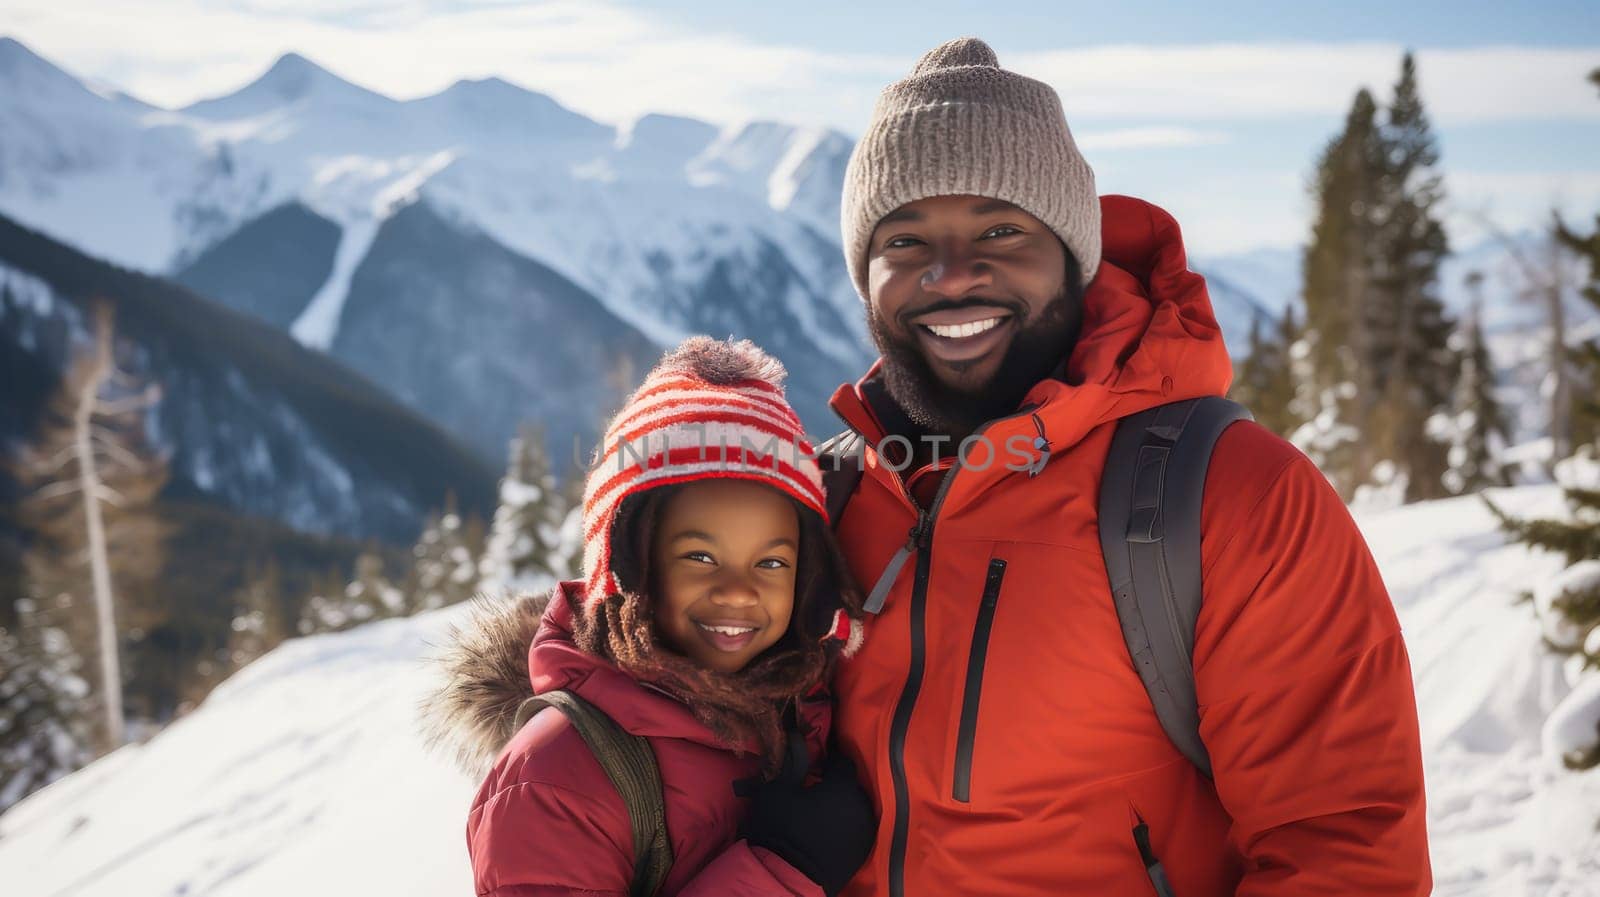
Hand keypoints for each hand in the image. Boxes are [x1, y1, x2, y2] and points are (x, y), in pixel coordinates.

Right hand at [741, 750, 876, 896]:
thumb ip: (791, 768)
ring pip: (857, 809)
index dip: (831, 759)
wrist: (788, 877)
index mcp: (843, 787)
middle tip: (820, 787)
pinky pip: (856, 830)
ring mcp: (865, 831)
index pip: (843, 762)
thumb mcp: (776, 789)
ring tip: (825, 810)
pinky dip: (846, 826)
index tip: (819, 762)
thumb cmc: (781, 828)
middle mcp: (861, 806)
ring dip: (844, 806)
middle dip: (839, 784)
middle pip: (853, 786)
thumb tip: (795, 754)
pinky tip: (830, 830)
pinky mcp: (862, 852)